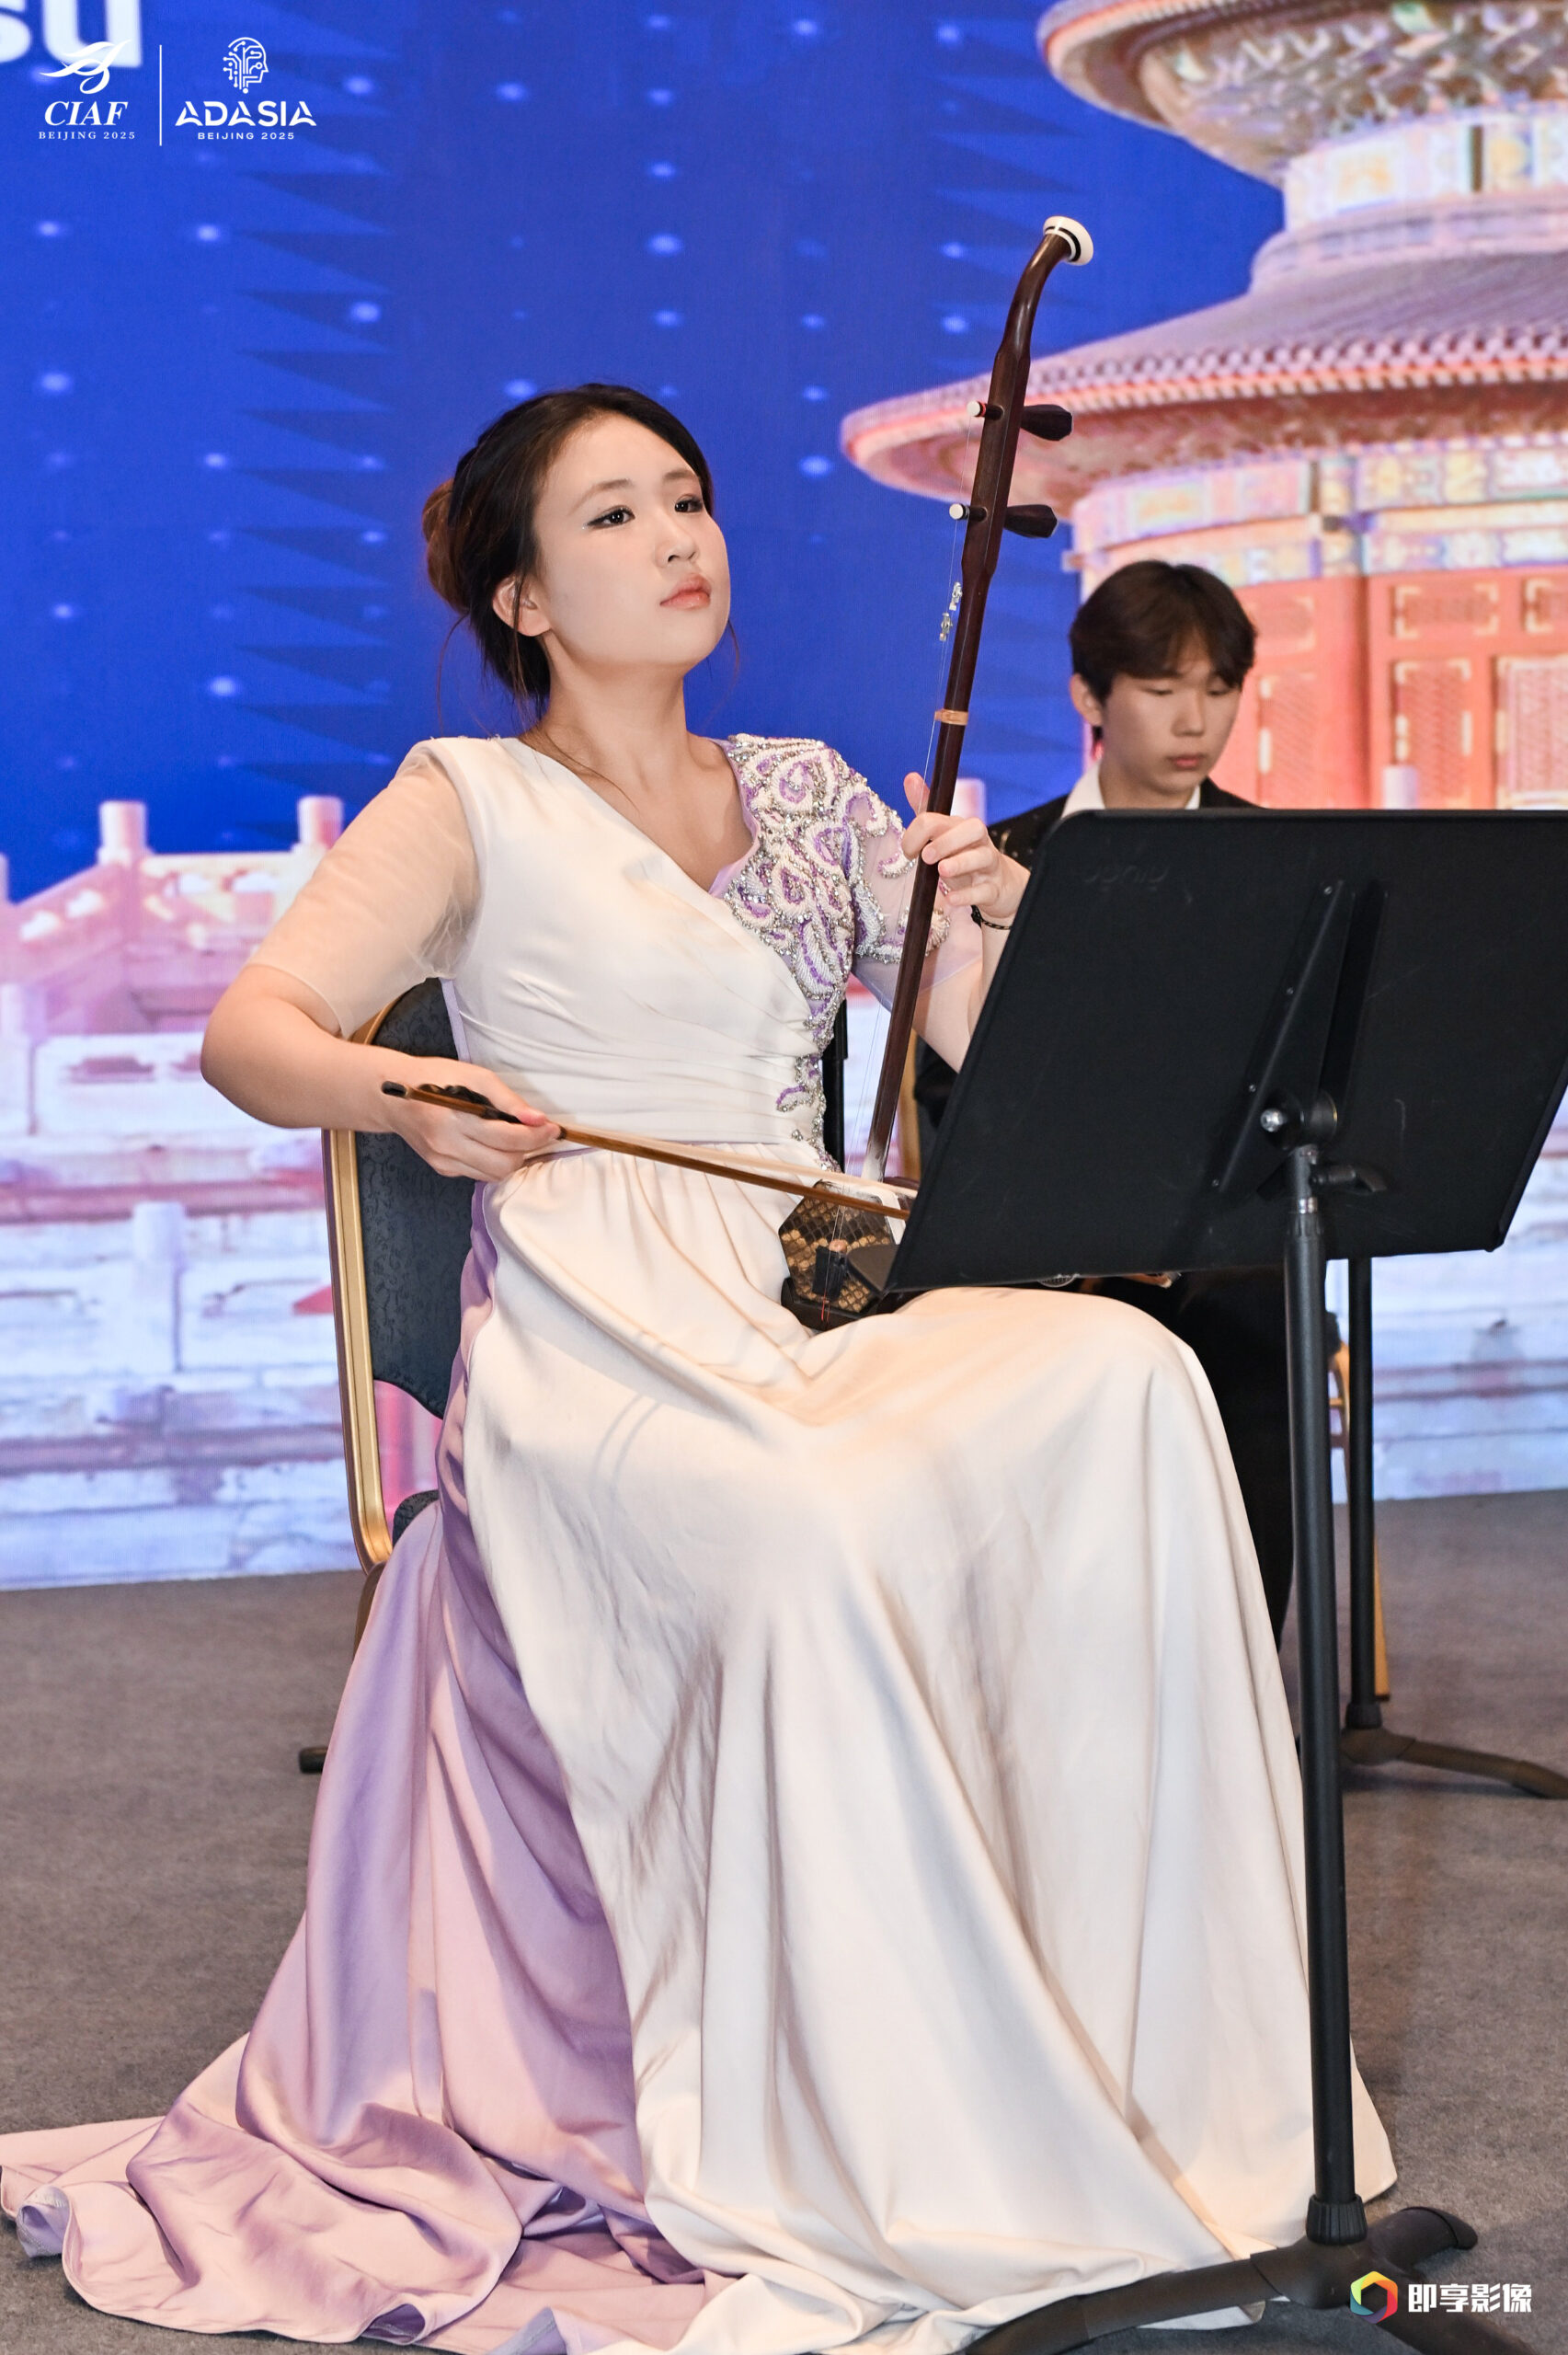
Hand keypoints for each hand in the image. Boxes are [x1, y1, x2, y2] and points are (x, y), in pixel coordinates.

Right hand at [376, 1054, 559, 1180]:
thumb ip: (507, 1099)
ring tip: (517, 1137)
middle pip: (504, 1164)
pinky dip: (493, 1161)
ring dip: (513, 1158)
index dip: (536, 1135)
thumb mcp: (473, 1075)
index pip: (507, 1138)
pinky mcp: (442, 1169)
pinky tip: (493, 1143)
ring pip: (494, 1175)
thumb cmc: (434, 1078)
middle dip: (528, 1150)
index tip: (552, 1127)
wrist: (392, 1096)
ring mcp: (443, 1161)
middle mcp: (446, 1146)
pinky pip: (479, 1173)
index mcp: (454, 1119)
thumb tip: (537, 1119)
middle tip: (537, 1132)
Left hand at [901, 775, 1026, 924]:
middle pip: (972, 828)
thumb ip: (925, 812)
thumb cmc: (964, 858)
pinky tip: (951, 900)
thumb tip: (910, 777)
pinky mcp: (993, 889)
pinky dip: (968, 895)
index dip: (917, 833)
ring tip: (942, 871)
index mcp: (959, 827)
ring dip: (961, 863)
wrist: (998, 887)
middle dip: (947, 839)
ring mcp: (988, 865)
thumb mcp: (943, 836)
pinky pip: (984, 891)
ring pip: (982, 857)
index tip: (909, 853)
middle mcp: (977, 841)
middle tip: (926, 856)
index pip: (938, 819)